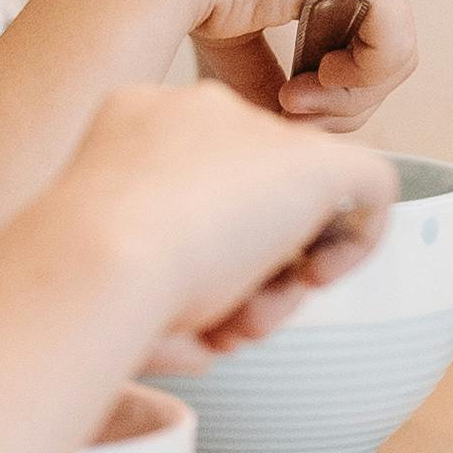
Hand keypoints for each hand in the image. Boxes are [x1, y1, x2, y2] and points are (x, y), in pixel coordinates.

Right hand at [41, 87, 395, 369]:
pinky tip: (312, 281)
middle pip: (249, 189)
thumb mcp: (111, 270)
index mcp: (135, 118)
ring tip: (244, 327)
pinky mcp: (313, 158)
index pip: (198, 177)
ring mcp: (254, 128)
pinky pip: (367, 184)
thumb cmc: (85, 279)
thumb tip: (201, 342)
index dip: (204, 244)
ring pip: (297, 201)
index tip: (189, 297)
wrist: (99, 259)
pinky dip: (354, 240)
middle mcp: (195, 109)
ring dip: (279, 276)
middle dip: (243, 267)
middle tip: (224, 327)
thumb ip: (158, 285)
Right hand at [68, 0, 414, 131]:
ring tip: (294, 102)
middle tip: (292, 112)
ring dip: (347, 97)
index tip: (285, 101)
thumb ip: (270, 72)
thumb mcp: (237, 36)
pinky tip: (314, 82)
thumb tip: (288, 117)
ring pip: (393, 54)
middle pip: (382, 45)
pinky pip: (395, 49)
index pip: (362, 29)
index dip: (332, 82)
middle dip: (342, 96)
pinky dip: (361, 82)